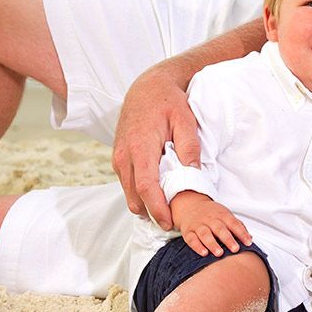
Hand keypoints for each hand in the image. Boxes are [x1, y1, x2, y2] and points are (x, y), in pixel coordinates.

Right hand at [112, 64, 199, 229]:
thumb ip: (189, 146)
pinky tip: (156, 194)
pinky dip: (139, 192)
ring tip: (166, 212)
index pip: (146, 186)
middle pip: (134, 195)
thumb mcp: (185, 119)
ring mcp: (119, 156)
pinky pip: (126, 182)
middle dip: (151, 213)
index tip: (169, 222)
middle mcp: (124, 154)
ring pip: (128, 191)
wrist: (146, 87)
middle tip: (171, 223)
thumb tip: (193, 172)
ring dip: (144, 204)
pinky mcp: (119, 157)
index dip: (156, 208)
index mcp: (141, 146)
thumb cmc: (168, 102)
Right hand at [170, 191, 251, 256]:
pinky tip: (204, 253)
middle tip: (235, 249)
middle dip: (228, 239)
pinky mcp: (188, 232)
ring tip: (219, 253)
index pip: (234, 223)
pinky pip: (192, 239)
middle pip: (220, 229)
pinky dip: (197, 246)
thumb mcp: (226, 216)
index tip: (248, 243)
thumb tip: (250, 239)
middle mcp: (210, 219)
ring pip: (205, 234)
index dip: (242, 233)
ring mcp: (199, 225)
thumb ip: (238, 226)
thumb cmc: (213, 214)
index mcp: (222, 215)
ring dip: (212, 244)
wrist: (191, 205)